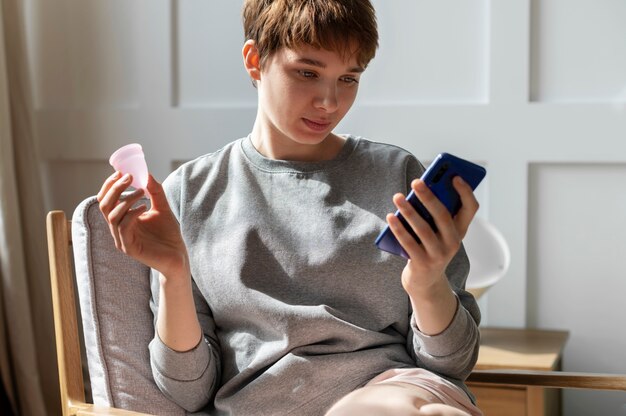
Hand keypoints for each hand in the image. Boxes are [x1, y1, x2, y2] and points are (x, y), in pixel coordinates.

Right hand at [97, 171, 189, 279]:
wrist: (178, 256)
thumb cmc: (168, 234)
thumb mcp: (162, 208)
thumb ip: (155, 192)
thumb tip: (147, 174)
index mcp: (122, 219)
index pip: (106, 200)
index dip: (109, 185)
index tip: (121, 172)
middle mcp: (118, 229)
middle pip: (104, 205)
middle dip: (114, 189)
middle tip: (129, 177)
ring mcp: (122, 240)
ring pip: (112, 216)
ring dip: (126, 200)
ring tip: (141, 192)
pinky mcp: (130, 248)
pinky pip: (124, 228)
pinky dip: (132, 214)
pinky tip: (144, 207)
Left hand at [386, 177, 478, 333]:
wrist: (425, 282)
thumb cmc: (429, 247)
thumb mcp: (437, 232)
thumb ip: (433, 214)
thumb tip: (418, 191)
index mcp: (460, 231)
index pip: (471, 208)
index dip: (465, 191)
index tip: (454, 176)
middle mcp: (453, 242)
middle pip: (443, 215)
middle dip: (429, 197)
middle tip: (416, 181)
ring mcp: (438, 254)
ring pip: (423, 228)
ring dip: (408, 211)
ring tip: (397, 197)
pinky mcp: (422, 263)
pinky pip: (408, 242)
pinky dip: (398, 228)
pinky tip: (390, 216)